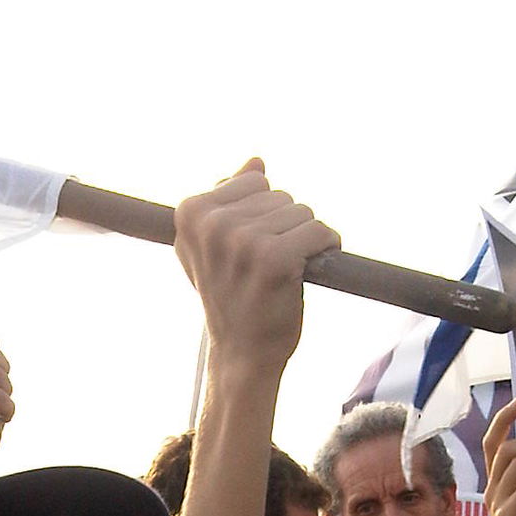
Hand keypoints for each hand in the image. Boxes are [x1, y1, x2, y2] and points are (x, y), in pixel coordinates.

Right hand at [172, 159, 338, 378]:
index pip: (254, 179)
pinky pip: (320, 232)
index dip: (261, 213)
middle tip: (263, 269)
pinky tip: (306, 272)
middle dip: (283, 227)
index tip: (246, 250)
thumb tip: (256, 161)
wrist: (242, 354)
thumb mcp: (214, 246)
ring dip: (302, 241)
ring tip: (281, 275)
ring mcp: (244, 242)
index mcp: (190, 212)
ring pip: (302, 212)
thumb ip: (228, 201)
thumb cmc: (231, 297)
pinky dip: (326, 248)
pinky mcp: (275, 261)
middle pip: (280, 195)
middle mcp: (214, 224)